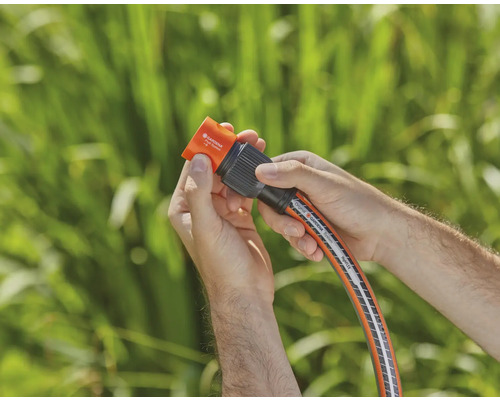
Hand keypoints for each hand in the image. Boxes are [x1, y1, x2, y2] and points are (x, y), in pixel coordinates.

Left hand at [168, 124, 274, 305]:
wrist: (246, 293)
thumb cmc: (222, 265)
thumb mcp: (207, 227)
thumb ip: (200, 193)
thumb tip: (199, 158)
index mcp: (183, 208)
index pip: (194, 168)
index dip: (208, 147)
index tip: (224, 130)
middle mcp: (200, 207)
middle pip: (215, 170)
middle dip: (230, 152)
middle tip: (248, 135)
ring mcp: (221, 211)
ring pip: (231, 179)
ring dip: (243, 163)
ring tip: (260, 145)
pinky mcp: (239, 217)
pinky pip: (245, 191)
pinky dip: (253, 180)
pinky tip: (263, 169)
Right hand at [255, 151, 399, 262]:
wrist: (381, 235)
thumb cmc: (358, 203)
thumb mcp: (323, 185)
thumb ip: (292, 175)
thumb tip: (259, 170)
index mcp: (300, 167)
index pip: (266, 173)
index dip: (260, 189)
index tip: (261, 205)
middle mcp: (298, 187)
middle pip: (270, 205)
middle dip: (281, 222)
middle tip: (297, 230)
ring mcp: (302, 210)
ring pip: (280, 225)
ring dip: (295, 238)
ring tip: (312, 245)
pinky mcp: (308, 230)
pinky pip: (294, 240)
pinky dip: (304, 247)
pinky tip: (317, 251)